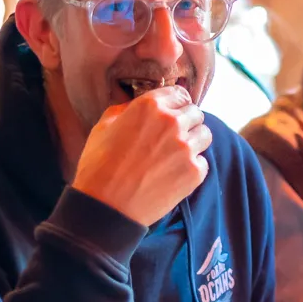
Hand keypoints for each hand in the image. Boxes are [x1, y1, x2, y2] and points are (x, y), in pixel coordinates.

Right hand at [72, 85, 210, 226]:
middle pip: (195, 113)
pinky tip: (173, 175)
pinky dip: (192, 167)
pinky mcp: (194, 172)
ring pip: (204, 135)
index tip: (173, 113)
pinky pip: (203, 162)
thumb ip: (125, 109)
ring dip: (193, 142)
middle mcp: (172, 122)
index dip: (175, 104)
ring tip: (175, 156)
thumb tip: (137, 105)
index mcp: (150, 105)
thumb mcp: (103, 126)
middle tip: (171, 138)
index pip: (180, 93)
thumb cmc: (98, 167)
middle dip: (186, 122)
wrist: (106, 208)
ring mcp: (186, 148)